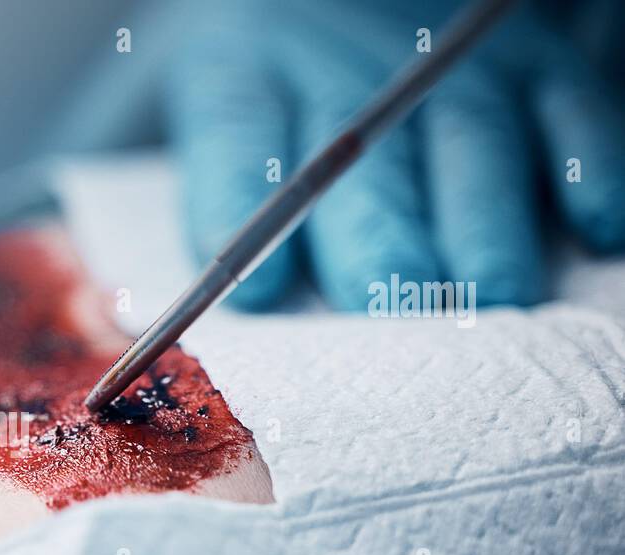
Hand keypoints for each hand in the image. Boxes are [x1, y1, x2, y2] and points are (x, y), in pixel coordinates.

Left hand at [165, 0, 624, 310]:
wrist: (332, 12)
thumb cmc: (264, 99)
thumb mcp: (210, 115)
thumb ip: (199, 192)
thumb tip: (196, 293)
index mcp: (244, 71)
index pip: (236, 131)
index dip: (242, 206)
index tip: (261, 286)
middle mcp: (340, 61)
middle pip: (356, 150)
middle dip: (377, 232)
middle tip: (386, 298)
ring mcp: (438, 62)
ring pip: (467, 136)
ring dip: (481, 220)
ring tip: (490, 293)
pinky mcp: (526, 60)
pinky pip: (566, 105)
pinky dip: (586, 163)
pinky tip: (592, 226)